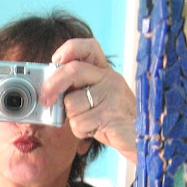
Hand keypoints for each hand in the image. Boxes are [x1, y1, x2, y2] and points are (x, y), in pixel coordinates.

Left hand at [40, 38, 136, 162]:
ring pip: (72, 103)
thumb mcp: (96, 99)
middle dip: (52, 85)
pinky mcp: (110, 114)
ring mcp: (112, 95)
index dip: (69, 49)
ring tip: (89, 122)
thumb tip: (48, 90)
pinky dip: (80, 131)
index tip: (55, 60)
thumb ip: (78, 89)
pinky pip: (79, 122)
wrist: (141, 139)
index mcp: (105, 72)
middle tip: (45, 99)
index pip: (89, 47)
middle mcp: (110, 78)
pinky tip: (94, 130)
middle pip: (73, 70)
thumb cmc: (113, 121)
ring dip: (72, 118)